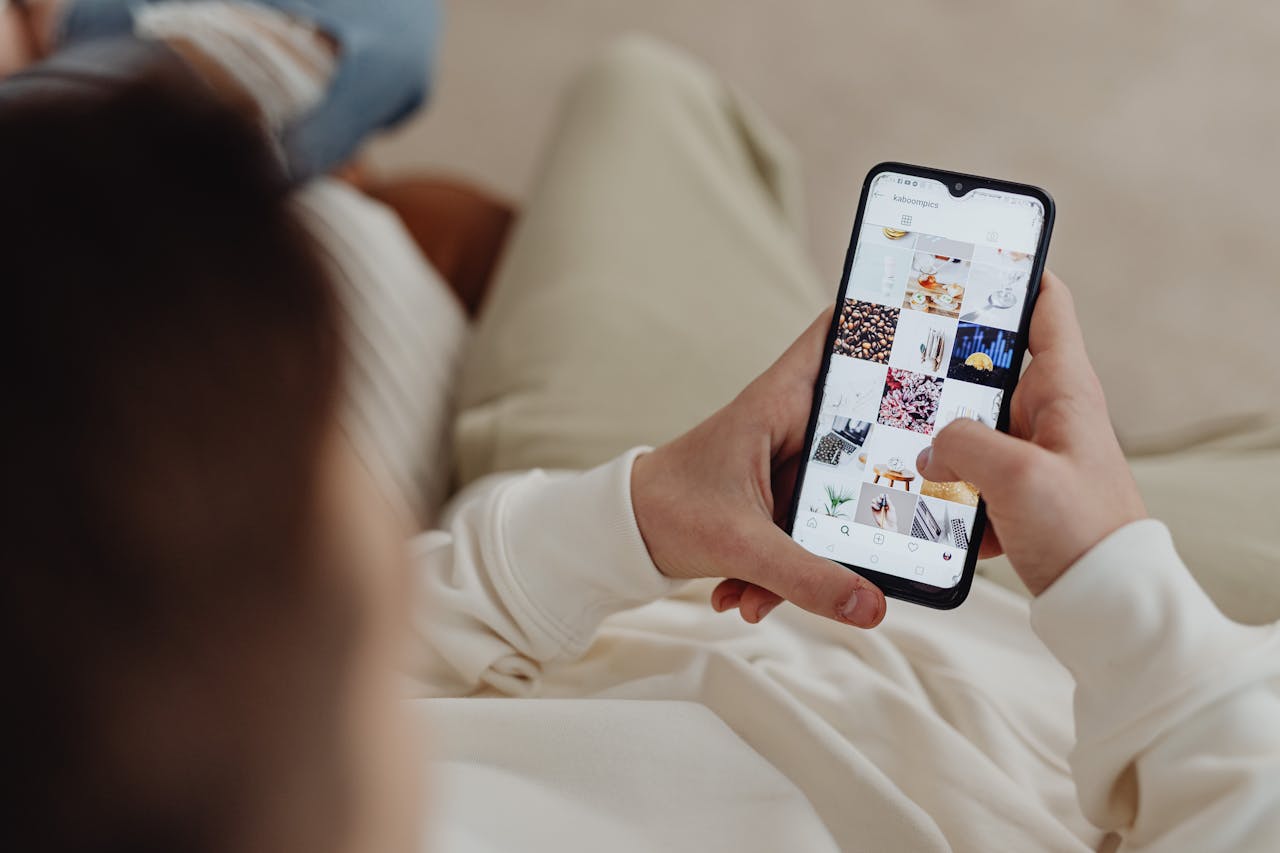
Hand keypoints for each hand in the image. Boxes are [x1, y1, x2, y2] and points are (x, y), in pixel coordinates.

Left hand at [631, 311, 885, 627]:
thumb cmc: (667, 510)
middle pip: (867, 426)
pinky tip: (748, 597)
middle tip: (905, 523)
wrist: (622, 535)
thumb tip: (871, 606)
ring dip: (821, 550)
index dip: (887, 319)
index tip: (939, 334)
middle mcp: (793, 421)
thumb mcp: (739, 544)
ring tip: (762, 590)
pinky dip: (790, 568)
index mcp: (780, 402)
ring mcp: (794, 459)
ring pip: (844, 491)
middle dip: (882, 486)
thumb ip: (804, 576)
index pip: (839, 333)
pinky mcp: (787, 495)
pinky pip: (816, 525)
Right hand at [870, 494, 895, 530]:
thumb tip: (886, 496)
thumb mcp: (892, 509)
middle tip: (881, 501)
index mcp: (886, 504)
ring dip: (876, 501)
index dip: (882, 495)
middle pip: (878, 498)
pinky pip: (871, 505)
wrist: (888, 525)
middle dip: (879, 498)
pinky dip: (874, 505)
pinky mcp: (874, 511)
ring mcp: (877, 508)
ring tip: (879, 505)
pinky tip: (877, 508)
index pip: (883, 497)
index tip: (883, 497)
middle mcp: (881, 505)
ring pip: (874, 500)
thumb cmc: (892, 518)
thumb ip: (889, 502)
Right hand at [916, 271, 1146, 594]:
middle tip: (899, 352)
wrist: (1107, 604)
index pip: (1046, 307)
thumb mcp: (1018, 476)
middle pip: (991, 367)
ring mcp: (1032, 454)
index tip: (973, 255)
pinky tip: (923, 495)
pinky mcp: (1017, 492)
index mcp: (1065, 390)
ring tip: (897, 432)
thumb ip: (964, 444)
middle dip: (947, 364)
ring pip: (972, 424)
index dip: (1013, 274)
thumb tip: (931, 444)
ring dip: (939, 433)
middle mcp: (1049, 414)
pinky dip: (948, 481)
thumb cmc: (1083, 531)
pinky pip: (971, 472)